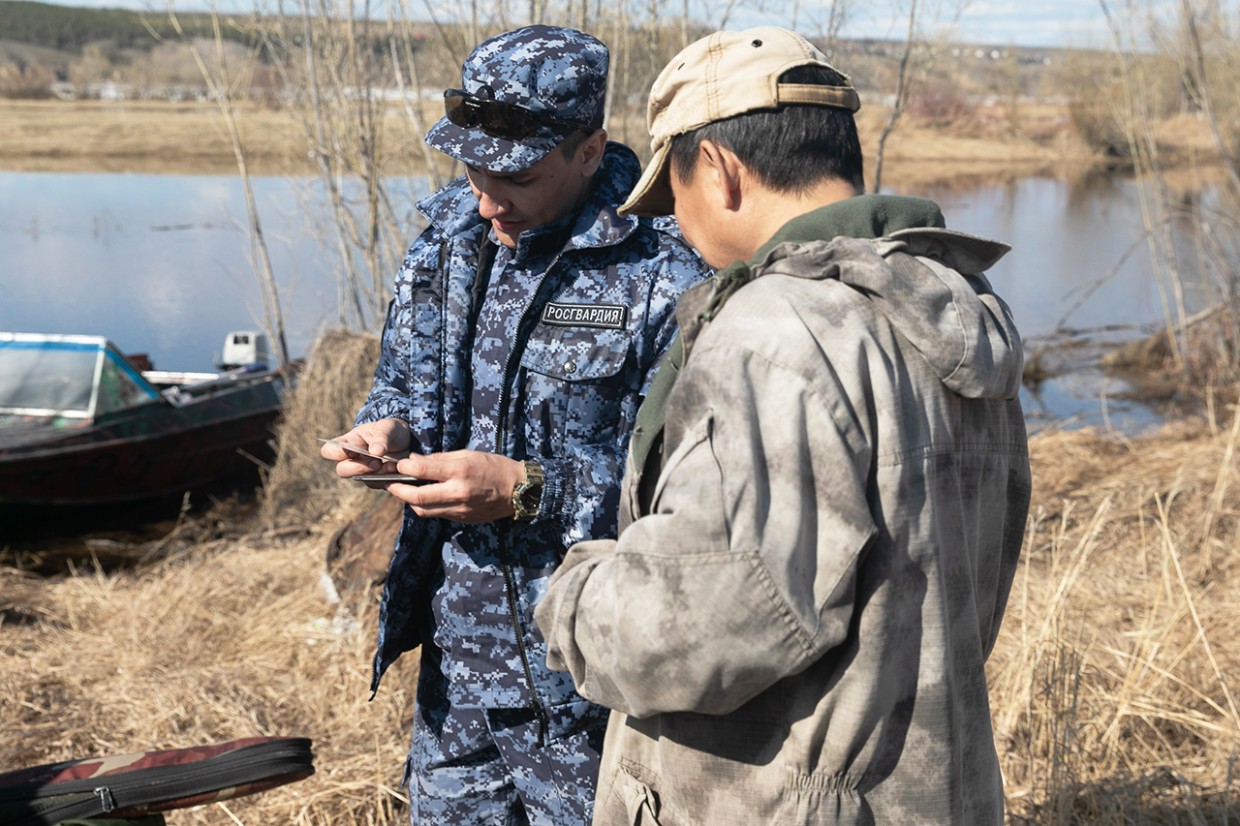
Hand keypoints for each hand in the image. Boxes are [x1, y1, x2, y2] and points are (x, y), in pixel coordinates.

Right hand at [319, 419, 410, 477]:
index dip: (337, 453)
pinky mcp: (375, 479)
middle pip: (342, 470)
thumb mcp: (388, 427)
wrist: (408, 441)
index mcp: (349, 442)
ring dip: (376, 473)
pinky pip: (376, 484)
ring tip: (391, 465)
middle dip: (358, 467)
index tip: (354, 451)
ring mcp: (363, 471)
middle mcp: (352, 458)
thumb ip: (381, 437)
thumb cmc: (392, 431)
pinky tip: (396, 469)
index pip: (329, 450)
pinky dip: (387, 478)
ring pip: (360, 479)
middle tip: (376, 462)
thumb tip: (375, 452)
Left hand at [383, 450, 526, 523]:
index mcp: (460, 471)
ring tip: (406, 491)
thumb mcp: (467, 455)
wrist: (518, 490)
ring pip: (424, 510)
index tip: (399, 465)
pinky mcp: (462, 518)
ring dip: (410, 501)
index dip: (405, 467)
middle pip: (417, 497)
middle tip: (390, 484)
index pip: (422, 470)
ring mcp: (460, 508)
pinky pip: (437, 514)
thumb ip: (439, 459)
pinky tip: (426, 497)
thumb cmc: (493, 466)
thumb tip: (414, 461)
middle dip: (398, 490)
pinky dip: (427, 506)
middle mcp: (458, 492)